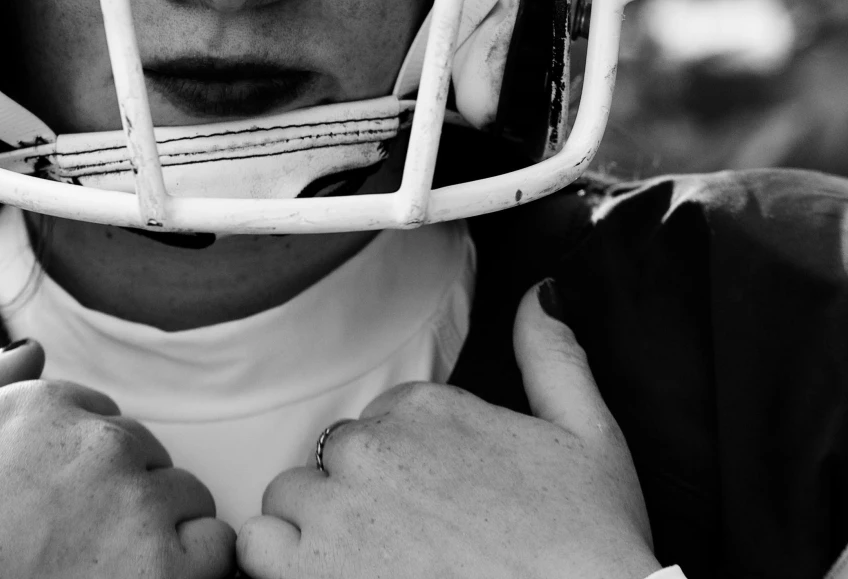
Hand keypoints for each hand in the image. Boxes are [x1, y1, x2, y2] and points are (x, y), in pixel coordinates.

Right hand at [0, 339, 235, 578]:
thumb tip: (29, 350)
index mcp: (49, 406)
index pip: (97, 419)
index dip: (73, 466)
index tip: (48, 504)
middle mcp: (102, 445)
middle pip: (142, 455)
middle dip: (117, 490)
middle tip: (73, 540)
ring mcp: (137, 507)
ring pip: (184, 497)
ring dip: (160, 524)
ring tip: (111, 563)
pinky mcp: (162, 572)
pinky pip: (214, 550)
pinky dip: (194, 565)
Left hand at [238, 282, 657, 578]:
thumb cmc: (586, 549)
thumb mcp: (589, 436)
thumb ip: (553, 356)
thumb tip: (542, 296)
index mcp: (425, 407)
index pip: (381, 419)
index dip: (407, 465)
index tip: (435, 499)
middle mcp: (371, 449)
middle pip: (334, 456)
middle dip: (363, 492)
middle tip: (410, 537)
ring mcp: (334, 510)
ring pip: (290, 498)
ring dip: (319, 525)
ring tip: (370, 560)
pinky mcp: (306, 571)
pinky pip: (258, 546)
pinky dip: (281, 561)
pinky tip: (327, 574)